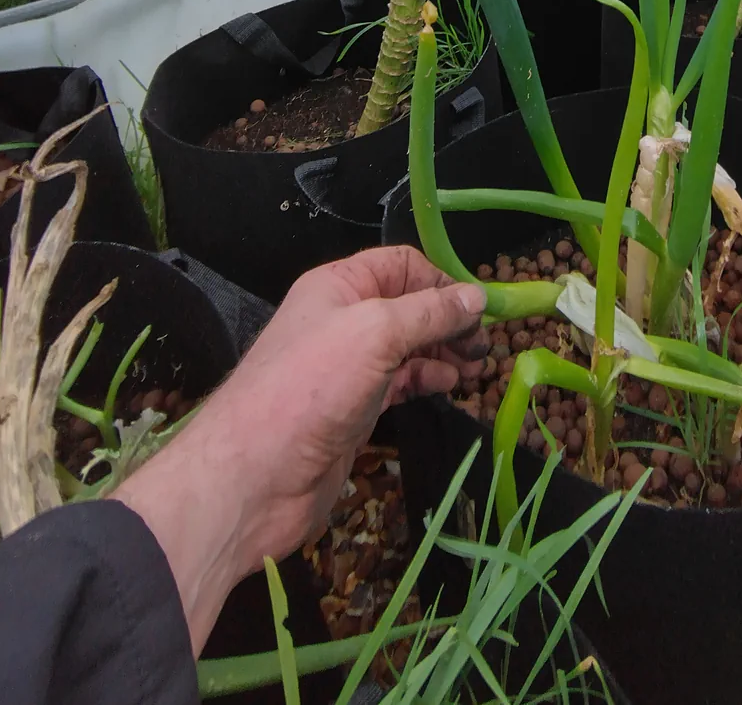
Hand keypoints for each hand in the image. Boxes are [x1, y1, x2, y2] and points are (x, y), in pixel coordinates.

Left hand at [114, 247, 484, 652]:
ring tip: (479, 365)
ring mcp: (347, 368)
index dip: (442, 279)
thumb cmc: (310, 388)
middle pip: (408, 305)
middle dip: (449, 318)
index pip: (401, 264)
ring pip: (407, 347)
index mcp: (339, 286)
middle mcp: (342, 320)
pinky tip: (451, 384)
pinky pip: (399, 383)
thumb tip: (476, 297)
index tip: (482, 305)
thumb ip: (429, 312)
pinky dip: (428, 380)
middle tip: (486, 342)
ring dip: (445, 351)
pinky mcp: (352, 410)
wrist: (254, 477)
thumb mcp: (375, 333)